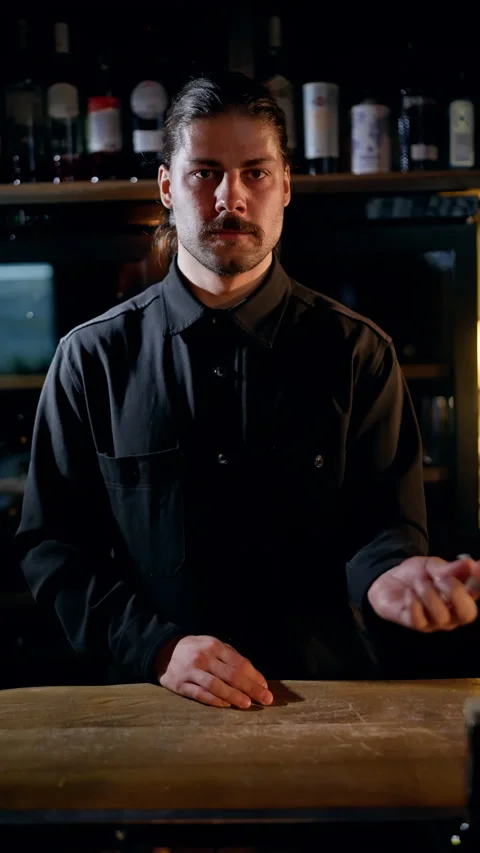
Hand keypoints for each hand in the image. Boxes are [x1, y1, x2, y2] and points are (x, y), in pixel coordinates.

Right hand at [156, 634, 273, 708]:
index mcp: (214, 646)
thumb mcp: (212, 645)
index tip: (265, 687)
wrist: (164, 651)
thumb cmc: (196, 649)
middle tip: (265, 699)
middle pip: (231, 675)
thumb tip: (254, 677)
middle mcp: (203, 657)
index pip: (239, 662)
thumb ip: (231, 658)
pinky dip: (214, 700)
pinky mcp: (180, 684)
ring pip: (216, 686)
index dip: (254, 676)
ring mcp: (191, 671)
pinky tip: (226, 705)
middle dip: (251, 688)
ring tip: (247, 704)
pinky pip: (200, 694)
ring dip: (234, 696)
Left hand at [367, 555, 479, 631]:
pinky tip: (409, 592)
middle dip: (456, 593)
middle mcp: (451, 612)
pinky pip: (418, 621)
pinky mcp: (413, 623)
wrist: (389, 579)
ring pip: (441, 617)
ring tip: (419, 581)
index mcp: (461, 596)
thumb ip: (450, 568)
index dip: (479, 581)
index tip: (477, 565)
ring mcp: (433, 621)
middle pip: (466, 614)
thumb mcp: (433, 566)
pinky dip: (414, 604)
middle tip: (442, 577)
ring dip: (429, 594)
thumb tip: (469, 563)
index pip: (476, 591)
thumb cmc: (418, 575)